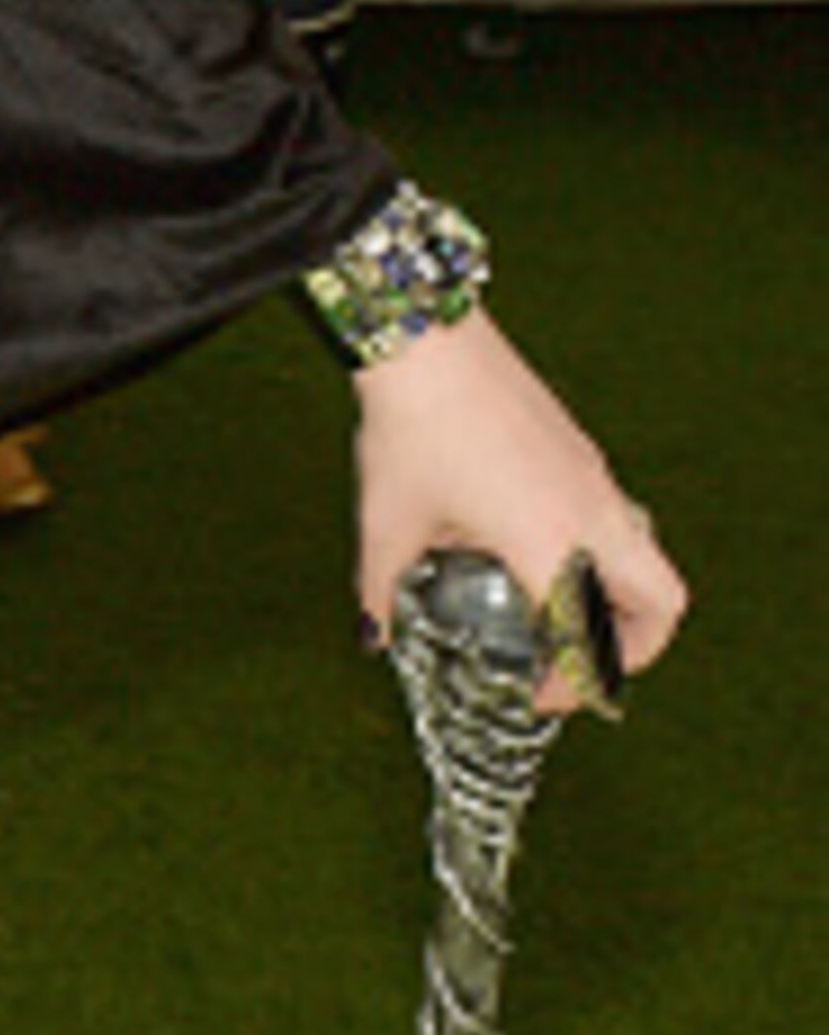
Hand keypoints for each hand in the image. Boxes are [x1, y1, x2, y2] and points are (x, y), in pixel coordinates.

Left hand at [350, 309, 686, 701]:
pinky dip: (601, 556)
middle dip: (634, 649)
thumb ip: (383, 591)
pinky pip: (618, 521)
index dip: (574, 685)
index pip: (593, 639)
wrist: (430, 338)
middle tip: (581, 663)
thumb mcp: (388, 524)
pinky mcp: (583, 454)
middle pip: (662, 601)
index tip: (536, 696)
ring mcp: (595, 478)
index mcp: (551, 542)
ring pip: (648, 556)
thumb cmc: (412, 427)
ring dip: (621, 599)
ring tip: (563, 615)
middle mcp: (592, 513)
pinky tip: (535, 553)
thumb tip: (373, 635)